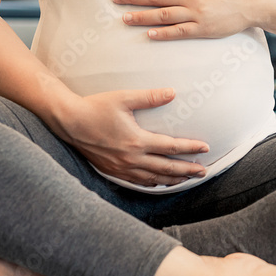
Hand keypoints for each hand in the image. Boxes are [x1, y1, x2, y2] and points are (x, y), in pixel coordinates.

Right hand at [54, 89, 209, 186]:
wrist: (69, 122)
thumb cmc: (95, 107)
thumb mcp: (123, 98)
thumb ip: (150, 97)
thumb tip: (172, 92)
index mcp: (137, 141)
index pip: (171, 147)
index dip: (190, 148)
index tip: (206, 148)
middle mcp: (131, 158)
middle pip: (166, 168)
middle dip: (187, 170)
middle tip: (203, 171)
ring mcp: (121, 168)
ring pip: (153, 179)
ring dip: (172, 179)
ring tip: (187, 179)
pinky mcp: (113, 171)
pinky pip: (137, 182)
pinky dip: (152, 183)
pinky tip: (159, 182)